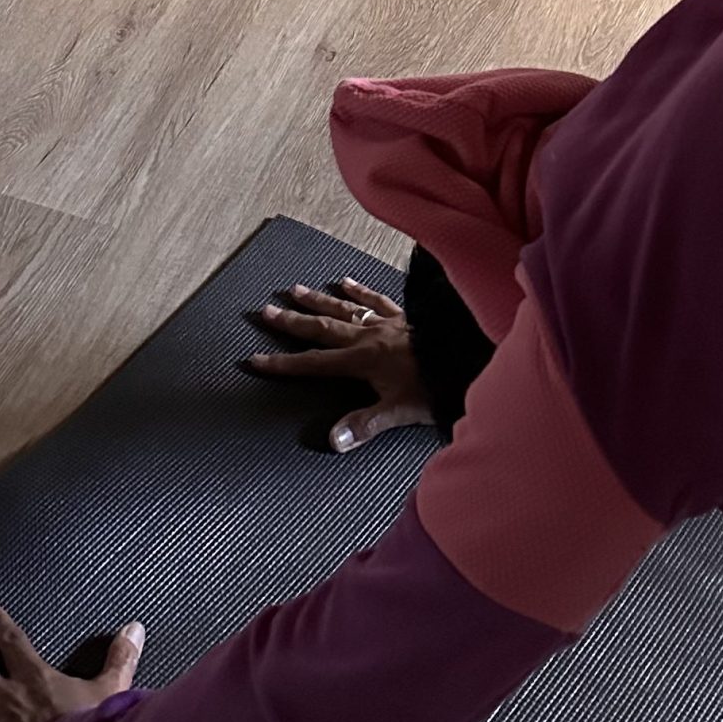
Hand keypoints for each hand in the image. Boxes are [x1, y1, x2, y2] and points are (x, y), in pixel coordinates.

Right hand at [246, 279, 432, 452]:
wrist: (465, 355)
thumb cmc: (436, 385)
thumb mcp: (399, 412)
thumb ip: (365, 424)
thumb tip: (333, 438)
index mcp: (362, 360)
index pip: (314, 363)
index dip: (283, 364)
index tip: (257, 359)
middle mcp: (368, 336)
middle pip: (321, 328)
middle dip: (291, 322)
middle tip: (265, 312)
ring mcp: (385, 322)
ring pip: (343, 308)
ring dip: (317, 300)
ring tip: (294, 289)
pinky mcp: (403, 315)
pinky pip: (376, 299)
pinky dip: (359, 291)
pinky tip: (346, 282)